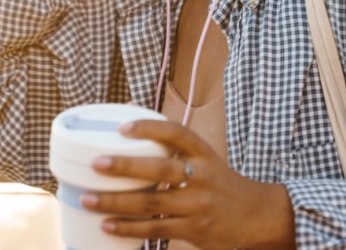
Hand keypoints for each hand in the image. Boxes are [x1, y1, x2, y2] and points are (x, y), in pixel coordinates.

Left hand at [80, 120, 295, 248]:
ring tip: (88, 198)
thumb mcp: (206, 157)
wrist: (256, 216)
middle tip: (96, 163)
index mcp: (204, 153)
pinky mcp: (194, 229)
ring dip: (117, 202)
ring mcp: (197, 204)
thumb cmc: (222, 182)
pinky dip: (129, 228)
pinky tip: (107, 225)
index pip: (176, 133)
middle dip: (126, 167)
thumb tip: (132, 116)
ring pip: (152, 203)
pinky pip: (156, 229)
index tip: (123, 128)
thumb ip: (175, 145)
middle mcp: (201, 176)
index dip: (150, 127)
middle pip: (160, 169)